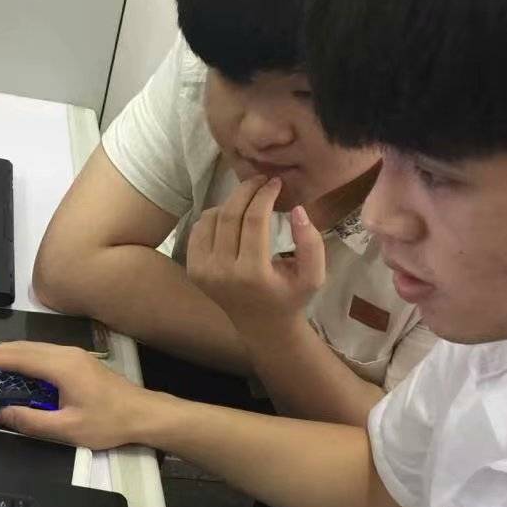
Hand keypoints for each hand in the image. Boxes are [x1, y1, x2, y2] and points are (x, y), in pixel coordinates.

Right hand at [0, 341, 158, 450]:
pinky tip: (15, 363)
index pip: (17, 357)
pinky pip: (43, 351)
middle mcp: (65, 353)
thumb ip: (32, 421)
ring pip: (32, 346)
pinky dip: (22, 355)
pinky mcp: (79, 360)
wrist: (143, 414)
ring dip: (7, 352)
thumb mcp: (67, 429)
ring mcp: (74, 354)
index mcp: (61, 366)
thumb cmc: (108, 422)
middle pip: (22, 346)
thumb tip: (3, 412)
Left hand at [186, 176, 325, 336]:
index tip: (275, 182)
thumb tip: (297, 209)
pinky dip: (214, 216)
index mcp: (252, 274)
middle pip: (230, 214)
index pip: (254, 220)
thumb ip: (311, 243)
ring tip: (249, 201)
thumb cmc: (290, 297)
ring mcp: (203, 271)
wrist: (261, 326)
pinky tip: (232, 217)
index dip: (265, 194)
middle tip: (261, 180)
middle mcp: (222, 272)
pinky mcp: (193, 270)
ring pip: (212, 218)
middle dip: (246, 190)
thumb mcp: (313, 276)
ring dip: (231, 203)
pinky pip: (199, 229)